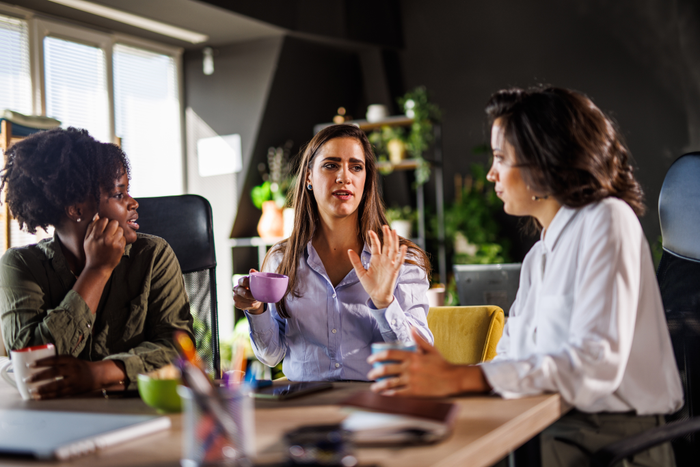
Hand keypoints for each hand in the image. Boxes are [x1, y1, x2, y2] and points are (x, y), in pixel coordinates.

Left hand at [25, 356, 117, 398]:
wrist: (98, 375)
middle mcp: (73, 370)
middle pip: (55, 372)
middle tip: (28, 379)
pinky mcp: (73, 390)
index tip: (30, 365)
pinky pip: (59, 394)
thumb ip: (58, 362)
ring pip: (57, 385)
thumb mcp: (72, 360)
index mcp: (71, 360)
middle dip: (40, 376)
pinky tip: (39, 397)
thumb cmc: (80, 367)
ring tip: (32, 390)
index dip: (43, 362)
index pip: (55, 359)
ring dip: (43, 388)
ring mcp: (74, 381)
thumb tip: (37, 366)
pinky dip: (48, 396)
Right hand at [83, 214, 125, 273]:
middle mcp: (104, 238)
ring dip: (118, 232)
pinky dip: (121, 240)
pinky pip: (124, 237)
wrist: (98, 267)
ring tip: (114, 238)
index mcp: (95, 235)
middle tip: (111, 231)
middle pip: (114, 222)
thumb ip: (91, 227)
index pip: (104, 220)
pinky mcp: (120, 247)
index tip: (105, 226)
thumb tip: (97, 216)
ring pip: (120, 229)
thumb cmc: (92, 253)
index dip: (105, 222)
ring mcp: (113, 243)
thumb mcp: (87, 240)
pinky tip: (115, 244)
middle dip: (113, 225)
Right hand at [233, 269, 263, 313]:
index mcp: (241, 282)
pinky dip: (249, 305)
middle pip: (242, 292)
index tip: (255, 286)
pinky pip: (242, 305)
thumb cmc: (256, 288)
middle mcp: (236, 289)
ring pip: (242, 299)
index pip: (242, 281)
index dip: (248, 283)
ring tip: (256, 300)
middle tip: (257, 297)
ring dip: (250, 300)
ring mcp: (235, 296)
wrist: (256, 300)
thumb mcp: (257, 282)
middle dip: (250, 295)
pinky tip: (253, 303)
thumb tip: (251, 270)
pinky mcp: (237, 304)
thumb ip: (255, 275)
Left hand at [348, 225, 406, 308]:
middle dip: (386, 235)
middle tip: (385, 226)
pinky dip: (401, 254)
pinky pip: (399, 261)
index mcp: (376, 259)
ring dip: (394, 241)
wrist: (376, 296)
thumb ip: (356, 261)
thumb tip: (349, 250)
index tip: (370, 231)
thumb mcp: (360, 272)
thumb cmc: (370, 285)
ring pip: (393, 250)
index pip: (376, 246)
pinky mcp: (394, 271)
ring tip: (394, 231)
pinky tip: (403, 247)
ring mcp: (390, 264)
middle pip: (386, 245)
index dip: (374, 238)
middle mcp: (384, 260)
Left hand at [367, 328, 489, 396]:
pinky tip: (384, 394)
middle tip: (370, 374)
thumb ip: (419, 339)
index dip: (377, 356)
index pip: (389, 354)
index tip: (370, 359)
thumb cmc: (442, 364)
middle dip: (375, 372)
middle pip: (386, 369)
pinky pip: (398, 393)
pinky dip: (389, 394)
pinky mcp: (415, 392)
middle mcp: (409, 368)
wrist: (453, 379)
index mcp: (412, 356)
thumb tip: (411, 327)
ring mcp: (411, 381)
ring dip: (378, 386)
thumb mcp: (431, 349)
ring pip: (389, 383)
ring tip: (373, 387)